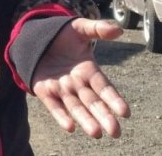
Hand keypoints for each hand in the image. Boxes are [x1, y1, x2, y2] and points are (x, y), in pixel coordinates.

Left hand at [31, 18, 129, 138]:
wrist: (36, 38)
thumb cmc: (63, 35)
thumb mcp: (80, 28)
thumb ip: (98, 29)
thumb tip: (119, 29)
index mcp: (89, 70)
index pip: (104, 87)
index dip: (114, 99)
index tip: (125, 112)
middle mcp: (78, 83)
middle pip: (93, 102)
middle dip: (104, 116)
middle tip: (115, 132)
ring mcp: (62, 89)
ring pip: (75, 107)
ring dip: (85, 120)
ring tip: (96, 133)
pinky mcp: (45, 91)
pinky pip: (54, 106)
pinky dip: (61, 116)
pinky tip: (70, 127)